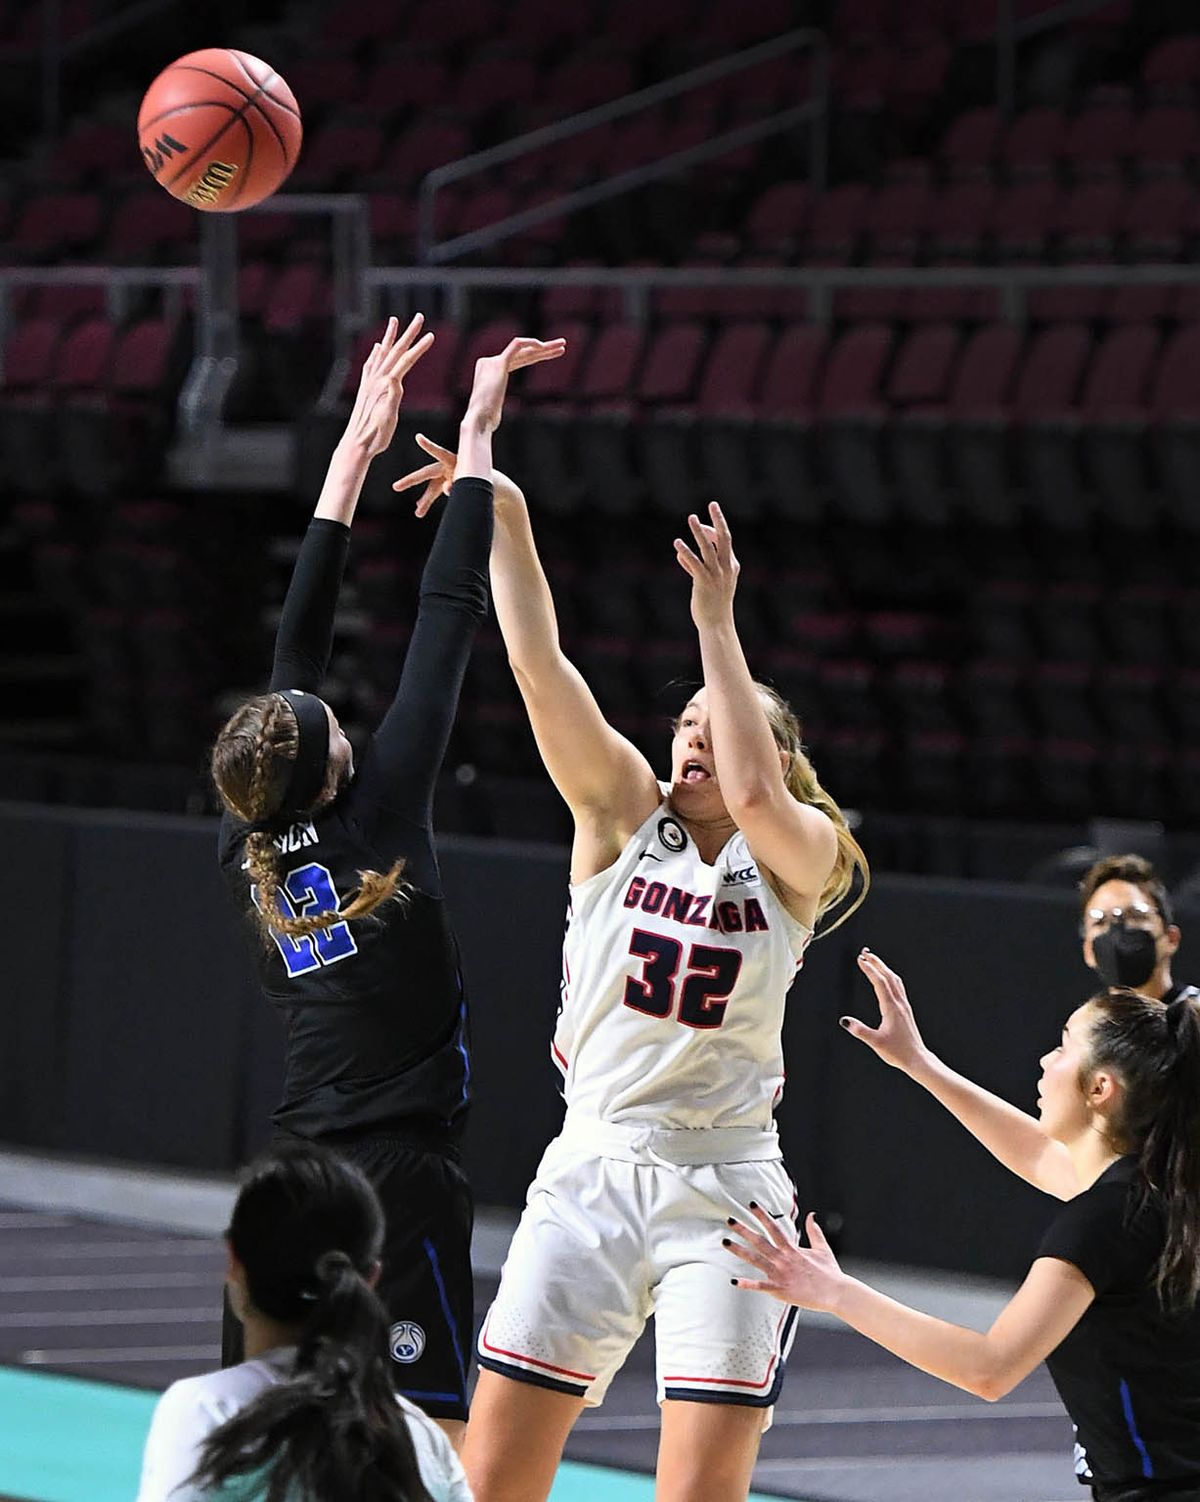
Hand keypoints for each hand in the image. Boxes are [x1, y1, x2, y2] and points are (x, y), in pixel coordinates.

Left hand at [343, 314, 433, 458]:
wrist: (356, 444)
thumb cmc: (376, 435)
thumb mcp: (388, 418)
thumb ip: (392, 397)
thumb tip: (395, 379)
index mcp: (385, 385)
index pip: (406, 361)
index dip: (420, 348)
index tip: (432, 335)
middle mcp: (377, 379)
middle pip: (396, 351)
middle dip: (409, 333)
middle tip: (420, 317)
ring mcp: (370, 382)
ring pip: (383, 353)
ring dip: (390, 336)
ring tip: (395, 321)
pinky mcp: (366, 389)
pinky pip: (372, 364)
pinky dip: (376, 353)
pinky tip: (378, 348)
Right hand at [392, 434, 524, 518]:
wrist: (498, 488)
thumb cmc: (489, 482)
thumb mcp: (476, 483)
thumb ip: (460, 485)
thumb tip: (446, 489)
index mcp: (456, 461)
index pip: (440, 452)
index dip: (429, 446)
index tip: (418, 438)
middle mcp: (448, 467)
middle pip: (426, 473)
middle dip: (411, 481)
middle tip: (395, 487)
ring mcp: (447, 476)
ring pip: (430, 488)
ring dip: (424, 500)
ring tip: (417, 513)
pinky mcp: (447, 484)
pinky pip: (435, 493)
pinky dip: (429, 502)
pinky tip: (420, 510)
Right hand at [464, 336, 565, 433]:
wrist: (479, 420)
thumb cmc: (486, 422)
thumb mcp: (492, 412)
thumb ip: (495, 406)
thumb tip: (494, 419)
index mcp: (490, 371)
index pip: (518, 359)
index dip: (537, 356)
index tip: (553, 355)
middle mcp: (490, 363)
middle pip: (523, 353)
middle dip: (544, 349)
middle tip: (562, 346)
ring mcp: (493, 361)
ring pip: (524, 349)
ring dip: (545, 346)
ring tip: (562, 345)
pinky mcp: (498, 362)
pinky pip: (516, 345)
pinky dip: (531, 343)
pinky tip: (544, 346)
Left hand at [673, 502, 738, 628]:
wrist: (717, 625)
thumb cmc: (713, 604)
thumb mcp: (707, 582)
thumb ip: (694, 567)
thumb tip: (681, 556)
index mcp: (732, 566)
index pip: (724, 541)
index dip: (712, 531)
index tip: (701, 528)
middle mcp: (726, 568)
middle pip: (724, 538)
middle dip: (718, 519)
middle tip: (713, 503)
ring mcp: (716, 575)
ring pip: (708, 548)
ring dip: (699, 531)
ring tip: (691, 518)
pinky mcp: (704, 582)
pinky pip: (694, 563)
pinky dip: (685, 552)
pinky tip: (677, 543)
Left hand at [728, 1206, 845, 1312]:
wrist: (837, 1293)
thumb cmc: (830, 1272)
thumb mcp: (822, 1248)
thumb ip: (814, 1231)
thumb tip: (812, 1214)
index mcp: (792, 1249)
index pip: (774, 1228)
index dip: (762, 1215)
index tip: (752, 1204)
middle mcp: (784, 1259)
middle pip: (760, 1241)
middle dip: (744, 1230)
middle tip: (729, 1219)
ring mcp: (781, 1274)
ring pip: (755, 1260)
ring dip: (739, 1251)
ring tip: (724, 1242)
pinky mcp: (781, 1290)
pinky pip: (761, 1286)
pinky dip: (747, 1284)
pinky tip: (734, 1281)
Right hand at [842, 949, 930, 1074]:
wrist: (917, 1058)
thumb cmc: (898, 1052)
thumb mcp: (876, 1043)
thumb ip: (860, 1031)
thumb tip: (845, 1021)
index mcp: (891, 1008)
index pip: (879, 982)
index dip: (869, 969)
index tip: (860, 959)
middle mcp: (899, 1003)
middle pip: (888, 976)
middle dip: (877, 963)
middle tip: (865, 952)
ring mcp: (904, 1006)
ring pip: (895, 980)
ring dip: (884, 968)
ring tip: (874, 960)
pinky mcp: (906, 1010)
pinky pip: (898, 986)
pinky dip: (890, 977)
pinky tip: (887, 978)